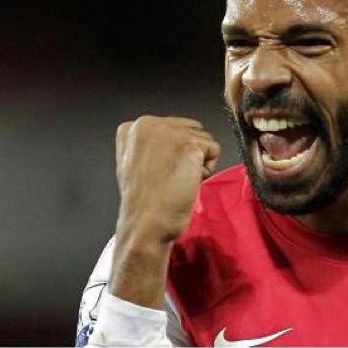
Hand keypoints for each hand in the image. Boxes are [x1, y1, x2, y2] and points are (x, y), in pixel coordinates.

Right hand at [115, 115, 219, 243]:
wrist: (146, 223)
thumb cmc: (143, 201)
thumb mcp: (133, 162)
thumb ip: (151, 143)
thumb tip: (173, 140)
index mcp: (133, 128)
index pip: (173, 127)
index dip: (174, 151)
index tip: (161, 170)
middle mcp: (149, 123)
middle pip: (191, 129)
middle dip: (189, 153)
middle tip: (171, 176)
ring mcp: (170, 132)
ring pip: (204, 139)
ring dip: (198, 162)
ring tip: (177, 180)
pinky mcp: (189, 144)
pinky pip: (213, 150)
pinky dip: (206, 169)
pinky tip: (187, 182)